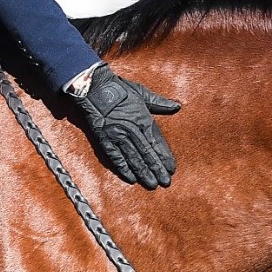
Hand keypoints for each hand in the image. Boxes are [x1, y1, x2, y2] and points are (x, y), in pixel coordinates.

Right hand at [67, 64, 181, 188]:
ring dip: (143, 172)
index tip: (172, 168)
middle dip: (157, 169)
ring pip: (133, 158)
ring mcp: (118, 136)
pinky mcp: (105, 139)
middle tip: (165, 182)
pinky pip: (116, 157)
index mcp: (143, 119)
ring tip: (151, 184)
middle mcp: (132, 130)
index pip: (157, 142)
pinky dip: (123, 168)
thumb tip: (176, 106)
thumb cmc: (119, 89)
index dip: (165, 156)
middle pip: (147, 153)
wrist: (94, 88)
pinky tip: (131, 178)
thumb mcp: (142, 93)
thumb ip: (159, 103)